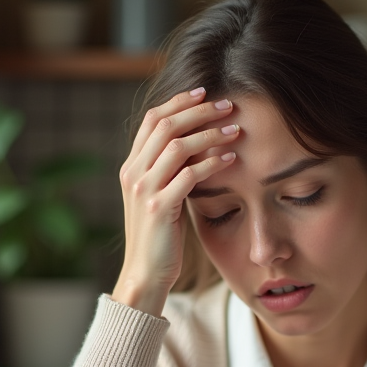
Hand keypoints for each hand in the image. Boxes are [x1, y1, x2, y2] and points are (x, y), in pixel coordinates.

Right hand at [112, 89, 239, 315]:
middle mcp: (133, 173)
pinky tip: (231, 160)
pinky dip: (212, 163)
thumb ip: (167, 171)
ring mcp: (145, 190)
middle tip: (228, 105)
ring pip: (178, 146)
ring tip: (235, 130)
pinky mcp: (161, 208)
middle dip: (199, 111)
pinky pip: (189, 176)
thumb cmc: (159, 238)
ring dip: (210, 134)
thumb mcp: (157, 197)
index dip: (178, 102)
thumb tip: (194, 146)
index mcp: (131, 167)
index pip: (151, 120)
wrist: (145, 273)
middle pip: (165, 125)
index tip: (204, 93)